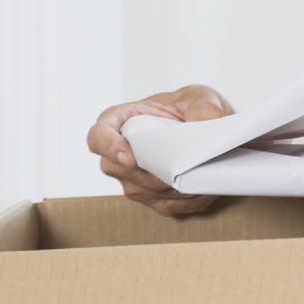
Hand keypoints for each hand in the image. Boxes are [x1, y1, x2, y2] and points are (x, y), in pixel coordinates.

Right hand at [88, 83, 232, 216]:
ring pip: (145, 191)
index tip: (129, 158)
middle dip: (152, 171)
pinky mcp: (152, 197)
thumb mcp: (200, 97)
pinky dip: (186, 200)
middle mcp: (118, 154)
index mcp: (119, 121)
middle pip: (119, 170)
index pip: (98, 137)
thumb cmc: (192, 107)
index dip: (109, 148)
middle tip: (184, 166)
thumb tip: (205, 126)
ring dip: (173, 187)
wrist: (206, 127)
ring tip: (202, 172)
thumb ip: (204, 108)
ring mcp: (132, 179)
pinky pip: (166, 205)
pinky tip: (203, 187)